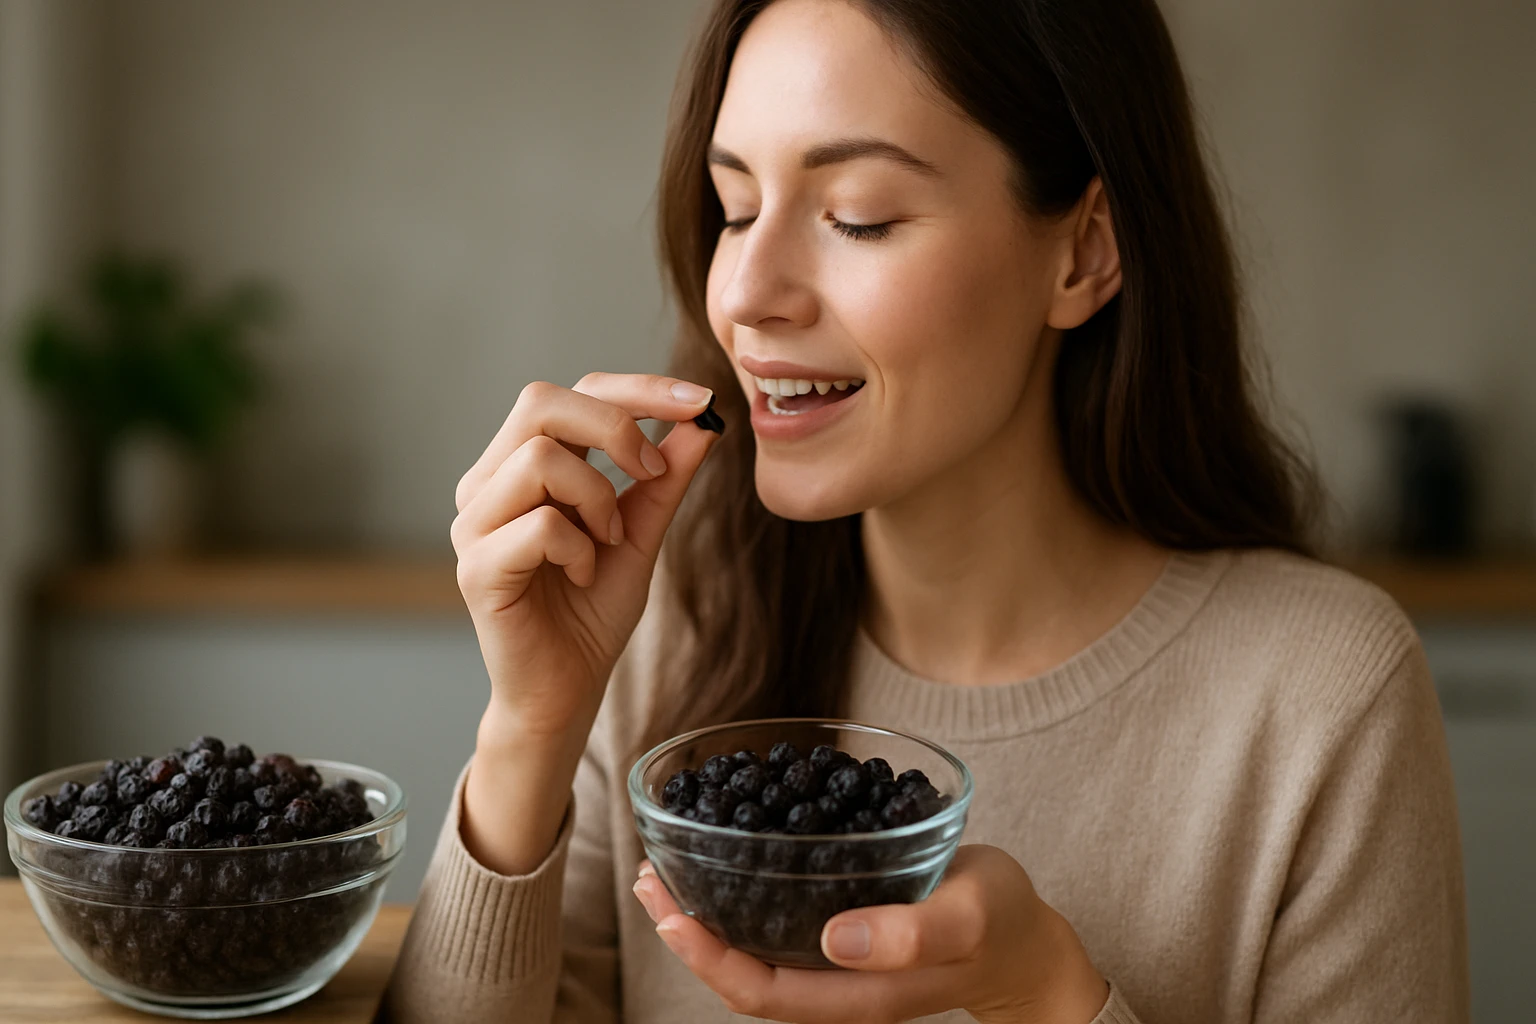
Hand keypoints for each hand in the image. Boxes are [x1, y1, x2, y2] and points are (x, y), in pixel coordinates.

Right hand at [453, 372, 719, 872]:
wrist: (567, 689)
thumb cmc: (592, 610)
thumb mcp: (641, 532)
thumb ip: (665, 478)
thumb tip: (702, 421)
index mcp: (522, 463)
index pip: (573, 393)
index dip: (637, 389)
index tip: (700, 402)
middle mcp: (487, 483)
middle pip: (541, 401)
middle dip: (616, 424)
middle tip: (653, 472)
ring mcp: (474, 523)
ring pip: (542, 457)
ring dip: (598, 499)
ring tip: (605, 543)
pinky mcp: (476, 568)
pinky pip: (540, 526)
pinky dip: (580, 548)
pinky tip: (582, 576)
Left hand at [632, 846, 1107, 1023]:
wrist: (1029, 941)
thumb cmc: (1002, 922)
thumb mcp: (970, 917)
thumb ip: (913, 936)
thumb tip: (835, 941)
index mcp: (859, 993)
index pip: (762, 992)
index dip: (707, 959)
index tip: (668, 913)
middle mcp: (837, 987)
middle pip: (743, 977)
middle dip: (687, 934)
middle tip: (647, 876)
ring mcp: (838, 967)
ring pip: (754, 954)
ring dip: (705, 917)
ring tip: (666, 871)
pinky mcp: (844, 938)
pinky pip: (777, 930)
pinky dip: (739, 900)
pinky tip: (727, 862)